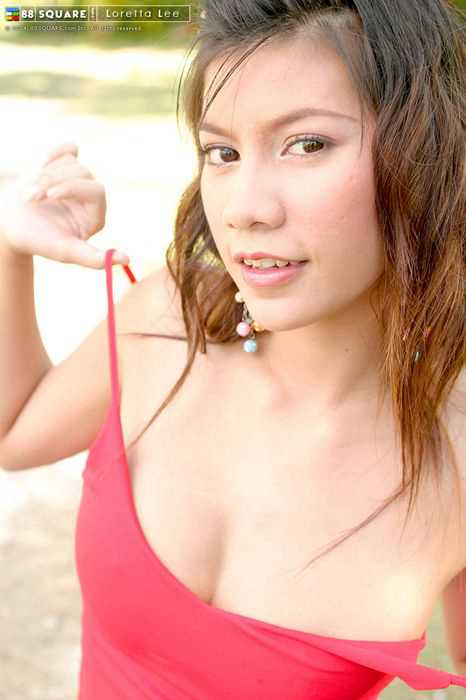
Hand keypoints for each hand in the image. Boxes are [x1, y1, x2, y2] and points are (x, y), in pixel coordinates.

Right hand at [0, 142, 128, 267]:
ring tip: (29, 195)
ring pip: (71, 162)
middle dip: (53, 181)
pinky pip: (68, 149)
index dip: (74, 188)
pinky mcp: (65, 167)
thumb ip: (94, 258)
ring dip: (44, 175)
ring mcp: (78, 180)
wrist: (10, 226)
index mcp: (95, 217)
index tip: (50, 194)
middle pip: (83, 173)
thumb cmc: (38, 241)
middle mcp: (90, 198)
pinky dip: (55, 152)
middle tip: (31, 197)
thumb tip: (126, 259)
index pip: (97, 191)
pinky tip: (42, 163)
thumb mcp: (65, 252)